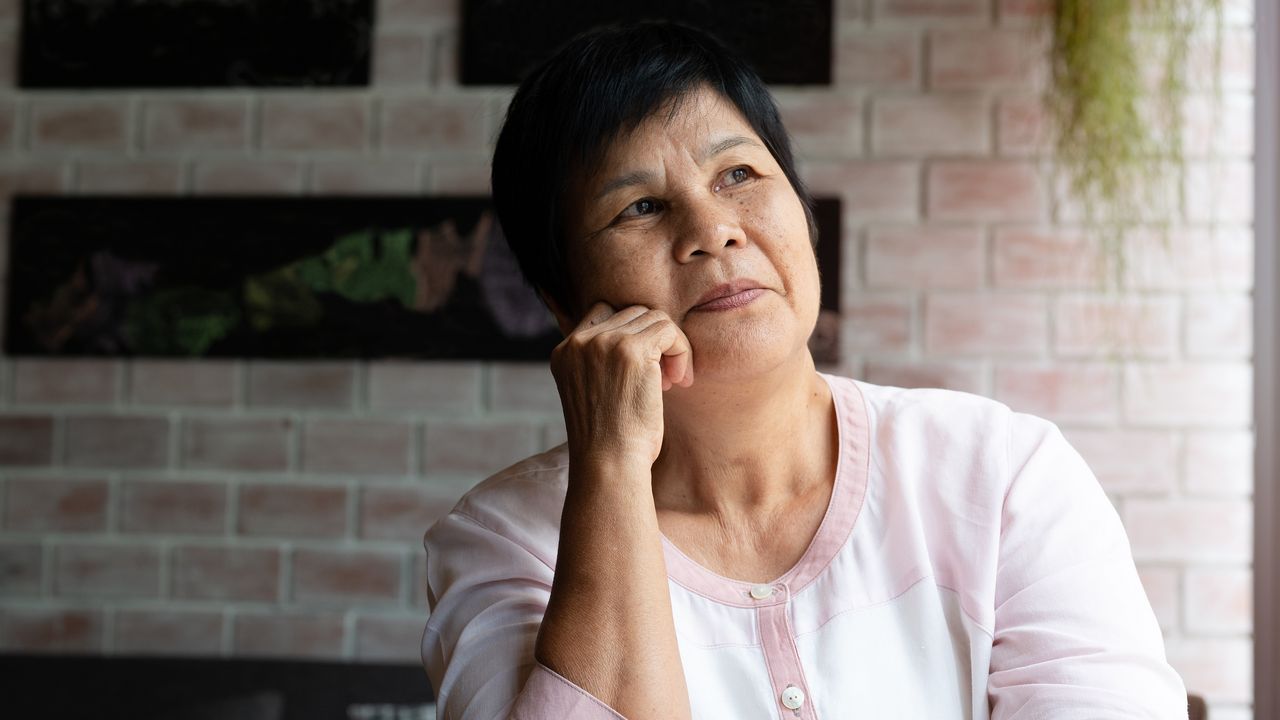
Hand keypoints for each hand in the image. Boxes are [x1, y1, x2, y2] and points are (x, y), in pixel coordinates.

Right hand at [550, 302, 693, 469]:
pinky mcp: (631, 349)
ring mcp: (604, 342)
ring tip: (671, 381)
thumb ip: (603, 363)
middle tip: (662, 380)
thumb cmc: (609, 441)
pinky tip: (679, 381)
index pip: (603, 313)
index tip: (643, 369)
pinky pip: (668, 330)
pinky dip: (682, 351)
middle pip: (632, 314)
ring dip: (670, 347)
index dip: (631, 334)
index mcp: (564, 352)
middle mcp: (579, 342)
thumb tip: (645, 339)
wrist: (608, 466)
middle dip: (653, 342)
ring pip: (653, 318)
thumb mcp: (594, 393)